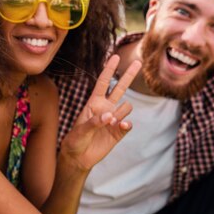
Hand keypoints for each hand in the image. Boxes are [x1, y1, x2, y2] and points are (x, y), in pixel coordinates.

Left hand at [60, 55, 141, 170]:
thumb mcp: (80, 130)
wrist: (79, 157)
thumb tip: (111, 116)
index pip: (104, 83)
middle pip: (120, 88)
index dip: (109, 70)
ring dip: (121, 112)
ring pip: (126, 106)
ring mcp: (114, 119)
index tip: (116, 56)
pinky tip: (121, 126)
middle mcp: (106, 108)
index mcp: (94, 103)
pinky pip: (127, 124)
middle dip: (128, 75)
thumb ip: (95, 122)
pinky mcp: (119, 132)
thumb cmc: (75, 140)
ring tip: (111, 122)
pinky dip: (125, 124)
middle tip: (138, 62)